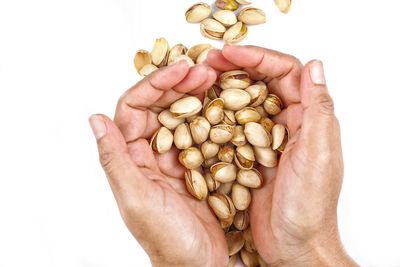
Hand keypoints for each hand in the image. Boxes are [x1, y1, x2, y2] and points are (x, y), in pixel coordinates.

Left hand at [89, 61, 227, 266]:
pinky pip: (202, 133)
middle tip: (205, 70)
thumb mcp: (137, 200)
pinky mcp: (197, 166)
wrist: (199, 266)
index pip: (133, 108)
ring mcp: (175, 158)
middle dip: (180, 84)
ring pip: (182, 116)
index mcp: (131, 158)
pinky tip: (227, 106)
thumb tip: (95, 118)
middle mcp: (150, 154)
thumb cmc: (167, 241)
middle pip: (159, 107)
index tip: (181, 69)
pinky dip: (212, 117)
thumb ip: (115, 159)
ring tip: (217, 80)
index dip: (155, 85)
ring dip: (197, 96)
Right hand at [207, 46, 357, 265]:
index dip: (257, 58)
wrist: (294, 247)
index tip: (229, 53)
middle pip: (260, 83)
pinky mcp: (248, 156)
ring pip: (242, 103)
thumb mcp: (319, 156)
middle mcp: (287, 124)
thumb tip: (315, 65)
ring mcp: (266, 139)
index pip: (284, 73)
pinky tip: (198, 112)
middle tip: (206, 61)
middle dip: (234, 67)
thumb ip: (318, 109)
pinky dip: (216, 117)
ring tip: (198, 79)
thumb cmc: (310, 208)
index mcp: (307, 119)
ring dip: (223, 88)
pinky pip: (231, 129)